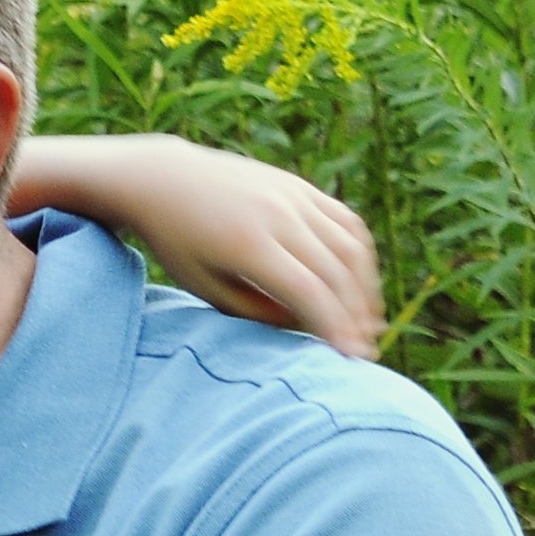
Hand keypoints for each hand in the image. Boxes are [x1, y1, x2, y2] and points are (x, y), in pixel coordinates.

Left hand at [129, 136, 382, 358]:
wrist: (165, 178)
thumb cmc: (179, 242)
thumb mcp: (205, 286)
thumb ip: (255, 311)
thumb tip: (308, 323)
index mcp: (247, 244)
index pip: (307, 291)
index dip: (333, 326)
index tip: (350, 357)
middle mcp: (277, 215)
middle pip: (335, 272)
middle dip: (355, 316)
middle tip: (365, 349)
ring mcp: (292, 195)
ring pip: (349, 246)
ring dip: (365, 288)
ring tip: (368, 322)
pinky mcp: (299, 186)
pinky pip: (345, 221)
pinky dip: (359, 254)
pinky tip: (360, 282)